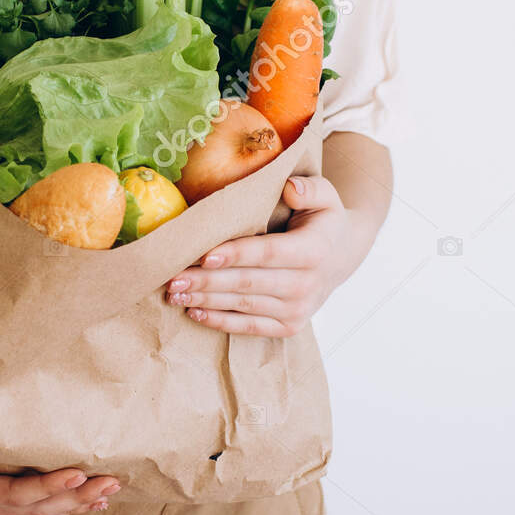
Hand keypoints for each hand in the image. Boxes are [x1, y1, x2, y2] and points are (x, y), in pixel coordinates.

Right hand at [0, 450, 119, 514]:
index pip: (14, 494)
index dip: (47, 487)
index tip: (78, 474)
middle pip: (36, 506)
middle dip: (76, 496)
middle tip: (113, 482)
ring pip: (37, 509)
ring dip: (74, 501)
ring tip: (110, 492)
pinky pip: (29, 505)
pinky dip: (59, 502)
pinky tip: (84, 498)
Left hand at [166, 174, 367, 336]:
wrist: (341, 255)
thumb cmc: (323, 220)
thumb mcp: (326, 195)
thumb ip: (311, 187)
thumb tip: (290, 188)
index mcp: (314, 250)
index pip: (268, 253)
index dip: (235, 255)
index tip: (203, 256)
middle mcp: (307, 285)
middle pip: (248, 283)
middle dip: (207, 281)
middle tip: (172, 277)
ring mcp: (298, 310)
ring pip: (244, 306)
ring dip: (206, 300)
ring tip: (173, 293)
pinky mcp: (289, 327)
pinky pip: (250, 327)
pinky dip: (221, 321)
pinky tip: (194, 311)